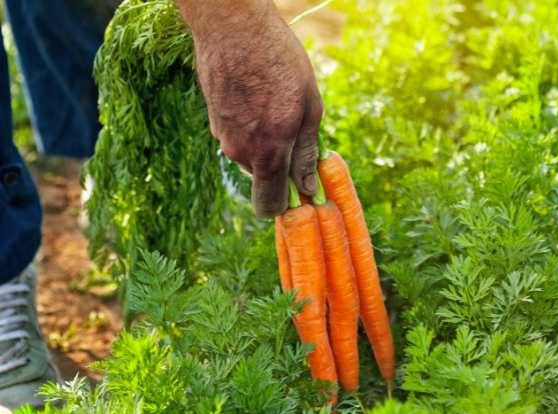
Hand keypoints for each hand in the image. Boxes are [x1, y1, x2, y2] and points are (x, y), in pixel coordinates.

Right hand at [178, 0, 321, 216]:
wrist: (232, 25)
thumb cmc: (279, 62)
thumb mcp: (309, 107)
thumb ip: (306, 153)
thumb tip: (308, 189)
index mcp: (268, 153)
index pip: (269, 207)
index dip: (285, 206)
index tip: (299, 193)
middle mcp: (240, 152)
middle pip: (263, 178)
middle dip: (281, 165)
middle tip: (295, 129)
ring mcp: (222, 137)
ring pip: (251, 155)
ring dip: (266, 141)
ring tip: (276, 104)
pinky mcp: (212, 121)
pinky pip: (238, 136)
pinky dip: (250, 125)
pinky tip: (258, 95)